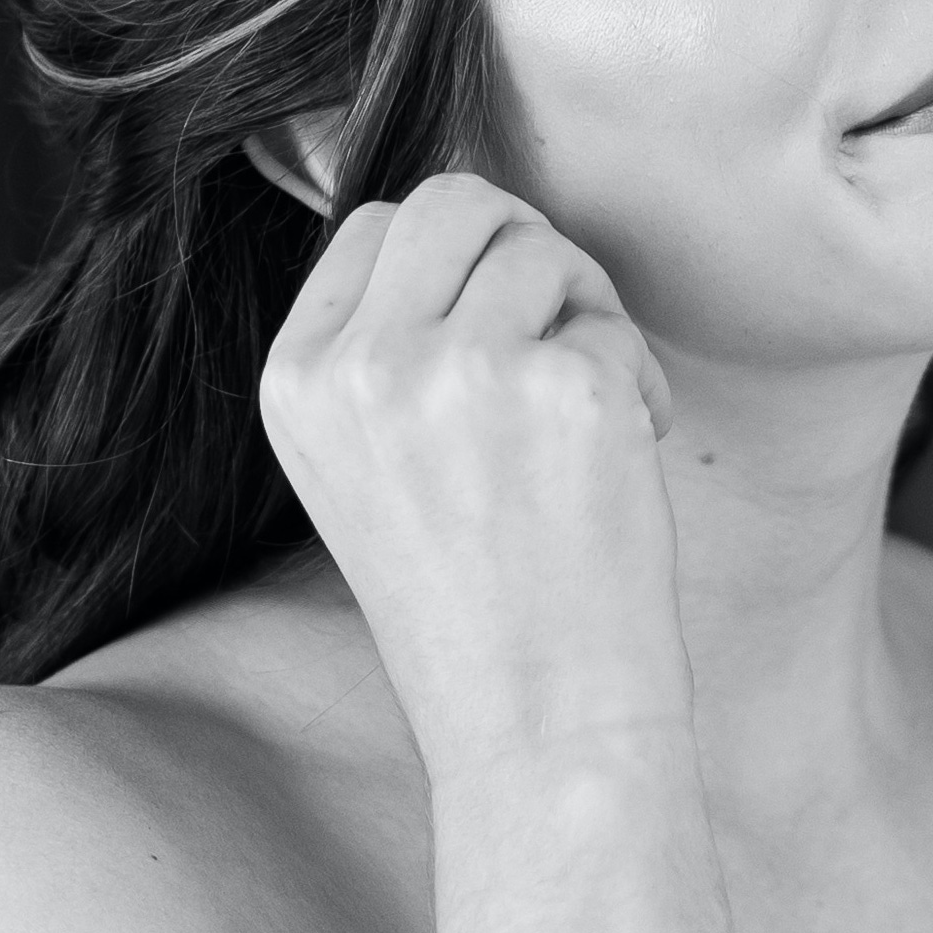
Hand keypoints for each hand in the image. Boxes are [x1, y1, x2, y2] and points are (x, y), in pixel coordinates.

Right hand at [258, 172, 687, 783]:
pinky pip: (613, 325)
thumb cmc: (472, 609)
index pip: (375, 227)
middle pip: (453, 202)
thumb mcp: (367, 469)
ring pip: (540, 247)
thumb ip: (382, 354)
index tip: (494, 327)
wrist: (538, 730)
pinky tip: (622, 466)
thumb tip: (463, 235)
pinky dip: (636, 382)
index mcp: (296, 382)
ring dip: (587, 314)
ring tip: (589, 416)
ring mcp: (461, 370)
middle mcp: (363, 366)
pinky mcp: (564, 387)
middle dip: (522, 250)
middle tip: (559, 334)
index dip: (455, 261)